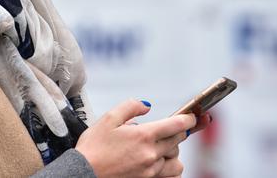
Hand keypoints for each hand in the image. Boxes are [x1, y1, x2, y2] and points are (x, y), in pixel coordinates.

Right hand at [75, 99, 196, 177]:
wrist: (84, 173)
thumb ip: (130, 107)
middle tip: (173, 127)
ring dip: (173, 151)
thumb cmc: (93, 148)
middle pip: (178, 140)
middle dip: (178, 131)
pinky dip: (170, 168)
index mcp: (143, 136)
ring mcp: (151, 170)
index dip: (189, 118)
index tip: (193, 115)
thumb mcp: (108, 118)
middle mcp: (151, 154)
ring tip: (161, 146)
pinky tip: (161, 161)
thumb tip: (146, 105)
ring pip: (177, 160)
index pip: (177, 125)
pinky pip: (171, 175)